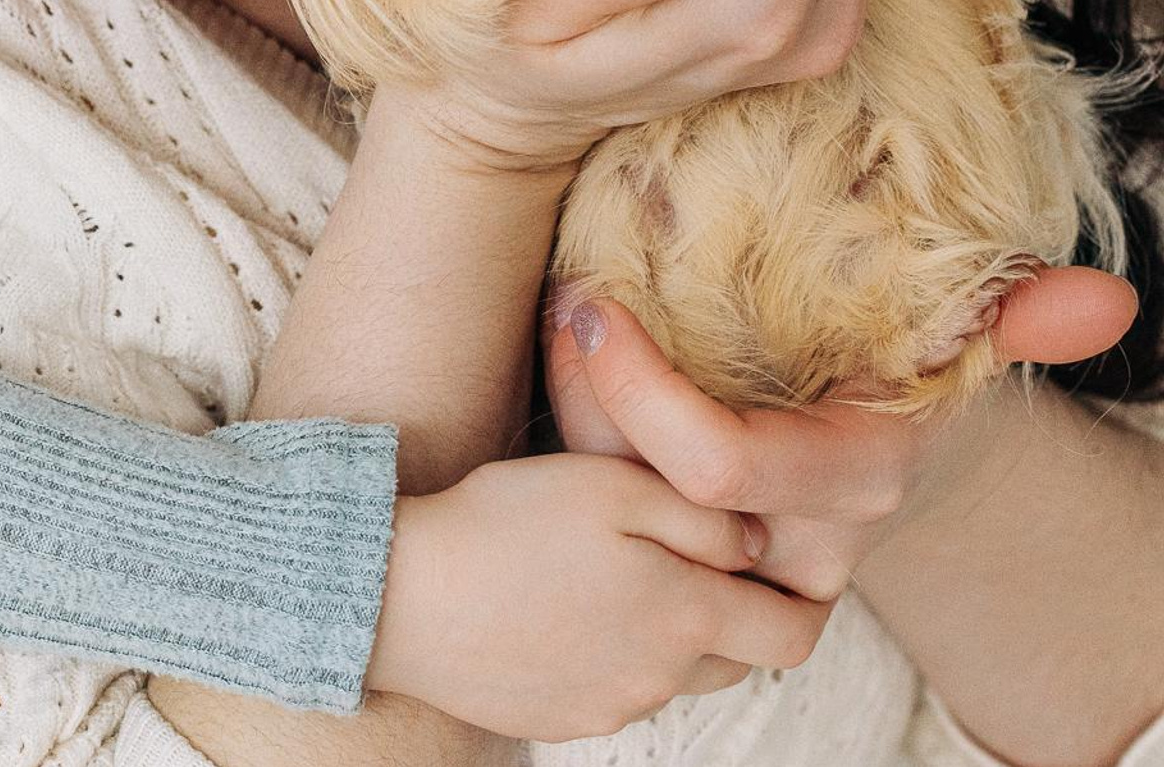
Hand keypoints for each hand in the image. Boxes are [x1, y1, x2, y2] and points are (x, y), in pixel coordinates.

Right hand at [364, 452, 830, 742]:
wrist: (397, 596)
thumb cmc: (503, 523)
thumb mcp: (611, 483)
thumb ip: (703, 516)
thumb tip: (757, 546)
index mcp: (687, 614)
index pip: (792, 634)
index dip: (805, 602)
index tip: (784, 569)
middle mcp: (661, 677)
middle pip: (736, 660)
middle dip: (728, 613)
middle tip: (685, 558)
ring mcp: (609, 707)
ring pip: (670, 675)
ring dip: (663, 634)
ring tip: (606, 578)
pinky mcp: (559, 719)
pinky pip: (611, 690)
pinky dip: (605, 655)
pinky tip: (556, 609)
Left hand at [542, 276, 1138, 600]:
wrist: (869, 439)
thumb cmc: (897, 364)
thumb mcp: (948, 331)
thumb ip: (1013, 314)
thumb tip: (1105, 300)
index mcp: (852, 480)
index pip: (715, 467)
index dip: (636, 387)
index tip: (595, 300)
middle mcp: (794, 542)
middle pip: (644, 492)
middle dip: (586, 395)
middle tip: (568, 302)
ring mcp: (736, 566)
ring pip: (611, 508)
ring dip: (572, 411)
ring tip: (567, 322)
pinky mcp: (688, 565)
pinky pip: (602, 519)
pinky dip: (574, 443)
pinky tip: (572, 376)